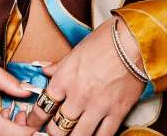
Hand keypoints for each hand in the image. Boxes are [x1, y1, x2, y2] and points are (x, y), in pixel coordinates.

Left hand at [26, 18, 144, 135]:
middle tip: (50, 133)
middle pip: (58, 127)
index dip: (34, 119)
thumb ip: (60, 65)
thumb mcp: (76, 50)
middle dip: (51, 133)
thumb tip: (46, 70)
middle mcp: (78, 95)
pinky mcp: (117, 112)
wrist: (134, 41)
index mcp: (65, 78)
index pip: (43, 106)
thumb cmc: (106, 40)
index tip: (33, 124)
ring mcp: (97, 106)